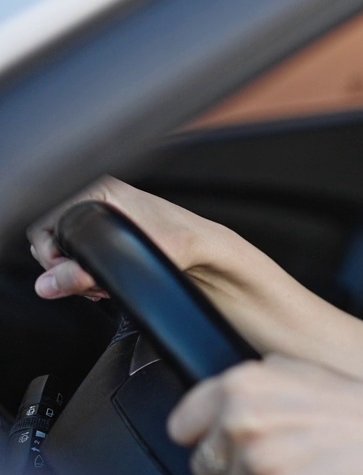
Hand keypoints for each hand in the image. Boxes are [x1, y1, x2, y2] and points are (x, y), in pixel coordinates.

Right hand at [27, 177, 228, 299]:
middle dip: (66, 268)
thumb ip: (84, 274)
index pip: (44, 221)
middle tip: (90, 284)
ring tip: (101, 285)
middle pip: (49, 238)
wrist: (206, 249)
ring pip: (63, 250)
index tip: (71, 274)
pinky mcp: (108, 232)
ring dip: (77, 274)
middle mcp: (96, 198)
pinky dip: (87, 273)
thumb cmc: (180, 243)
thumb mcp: (128, 261)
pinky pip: (81, 255)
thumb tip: (46, 285)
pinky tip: (105, 283)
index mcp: (98, 190)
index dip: (51, 253)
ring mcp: (101, 215)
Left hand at [168, 356, 362, 474]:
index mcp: (242, 383)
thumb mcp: (302, 370)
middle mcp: (242, 420)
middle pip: (203, 466)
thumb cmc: (361, 409)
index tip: (235, 441)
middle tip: (286, 456)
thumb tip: (210, 404)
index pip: (182, 426)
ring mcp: (258, 462)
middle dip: (235, 467)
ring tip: (304, 469)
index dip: (209, 436)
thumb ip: (251, 383)